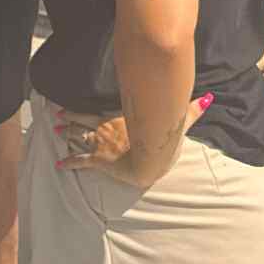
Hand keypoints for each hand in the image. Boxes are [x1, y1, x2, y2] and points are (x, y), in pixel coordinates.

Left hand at [55, 95, 212, 184]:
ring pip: (77, 138)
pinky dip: (69, 162)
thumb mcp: (175, 122)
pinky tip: (58, 164)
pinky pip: (81, 161)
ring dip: (65, 136)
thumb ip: (191, 110)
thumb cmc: (161, 139)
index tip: (64, 108)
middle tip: (55, 118)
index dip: (78, 111)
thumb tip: (209, 98)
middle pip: (81, 123)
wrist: (151, 158)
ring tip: (53, 133)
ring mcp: (100, 144)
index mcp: (116, 119)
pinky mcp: (100, 160)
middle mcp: (104, 129)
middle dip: (68, 121)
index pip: (93, 113)